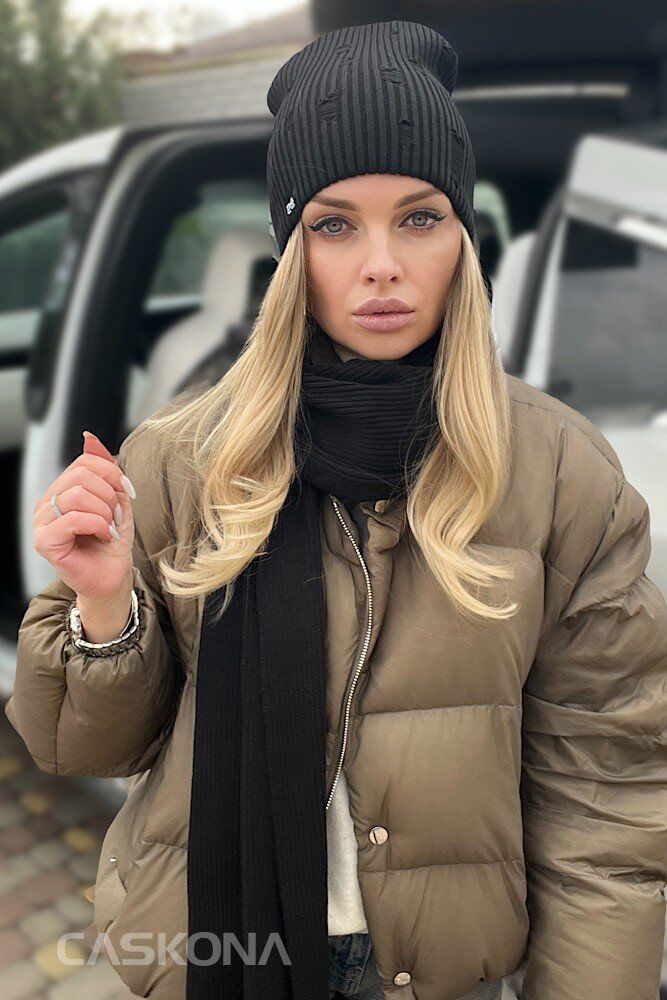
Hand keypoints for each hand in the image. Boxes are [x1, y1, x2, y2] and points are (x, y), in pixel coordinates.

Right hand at [33, 431, 135, 603]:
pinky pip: (73, 519)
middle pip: (79, 476)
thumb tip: (90, 439)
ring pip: (76, 495)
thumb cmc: (112, 543)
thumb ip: (104, 471)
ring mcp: (41, 524)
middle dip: (108, 494)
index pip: (83, 463)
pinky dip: (97, 525)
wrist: (113, 577)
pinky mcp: (44, 542)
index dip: (111, 473)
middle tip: (115, 516)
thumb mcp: (116, 501)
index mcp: (60, 492)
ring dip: (104, 512)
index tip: (126, 492)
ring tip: (109, 527)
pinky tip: (103, 536)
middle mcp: (46, 505)